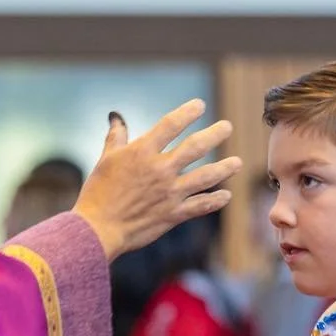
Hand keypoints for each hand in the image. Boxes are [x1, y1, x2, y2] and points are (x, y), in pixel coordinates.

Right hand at [74, 101, 238, 260]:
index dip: (187, 112)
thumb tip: (116, 118)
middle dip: (215, 134)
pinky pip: (200, 206)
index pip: (170, 125)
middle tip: (227, 127)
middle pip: (196, 147)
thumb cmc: (97, 193)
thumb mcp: (105, 160)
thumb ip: (116, 137)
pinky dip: (215, 201)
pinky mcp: (173, 214)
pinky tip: (226, 196)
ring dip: (224, 168)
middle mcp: (160, 169)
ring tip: (237, 163)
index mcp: (142, 152)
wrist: (98, 229)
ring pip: (205, 176)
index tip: (199, 105)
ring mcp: (170, 193)